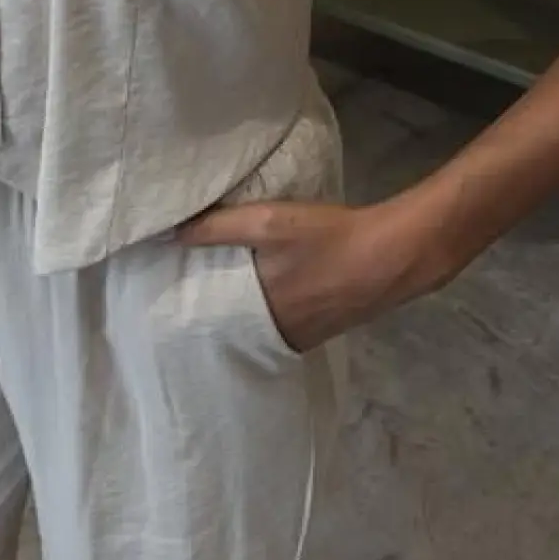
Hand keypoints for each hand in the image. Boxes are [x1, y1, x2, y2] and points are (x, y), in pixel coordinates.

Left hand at [180, 192, 449, 353]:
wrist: (392, 254)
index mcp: (258, 315)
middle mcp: (277, 335)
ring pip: (257, 327)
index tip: (166, 297)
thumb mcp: (269, 222)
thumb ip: (219, 228)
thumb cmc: (327, 237)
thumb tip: (173, 236)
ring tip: (220, 289)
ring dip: (240, 313)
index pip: (209, 320)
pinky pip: (280, 325)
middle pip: (231, 326)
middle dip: (212, 312)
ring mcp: (302, 337)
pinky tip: (266, 293)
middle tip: (187, 291)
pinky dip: (267, 312)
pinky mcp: (321, 331)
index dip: (189, 309)